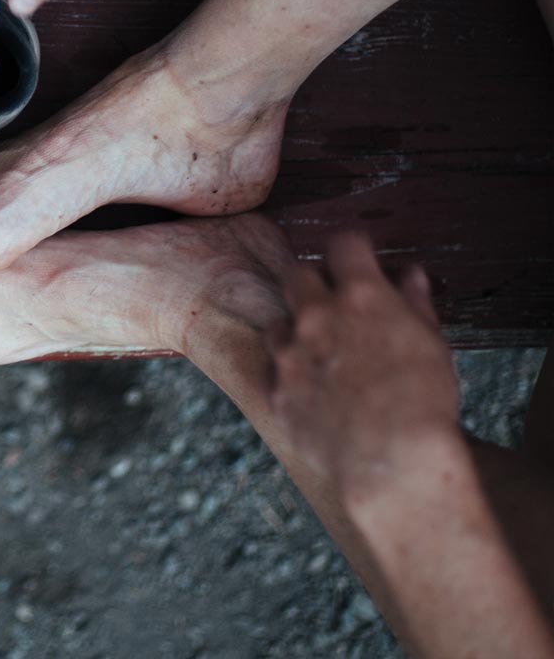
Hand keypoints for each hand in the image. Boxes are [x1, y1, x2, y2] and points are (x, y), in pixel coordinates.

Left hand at [265, 233, 462, 503]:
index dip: (353, 248)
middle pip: (299, 275)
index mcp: (360, 296)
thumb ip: (414, 303)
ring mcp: (290, 353)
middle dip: (316, 282)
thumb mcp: (431, 343)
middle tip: (336, 301)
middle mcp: (316, 316)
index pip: (344, 244)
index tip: (358, 256)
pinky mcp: (276, 390)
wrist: (390, 459)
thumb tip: (410, 274)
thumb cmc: (423, 400)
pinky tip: (312, 386)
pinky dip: (289, 372)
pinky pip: (273, 369)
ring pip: (279, 323)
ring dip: (297, 329)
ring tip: (323, 350)